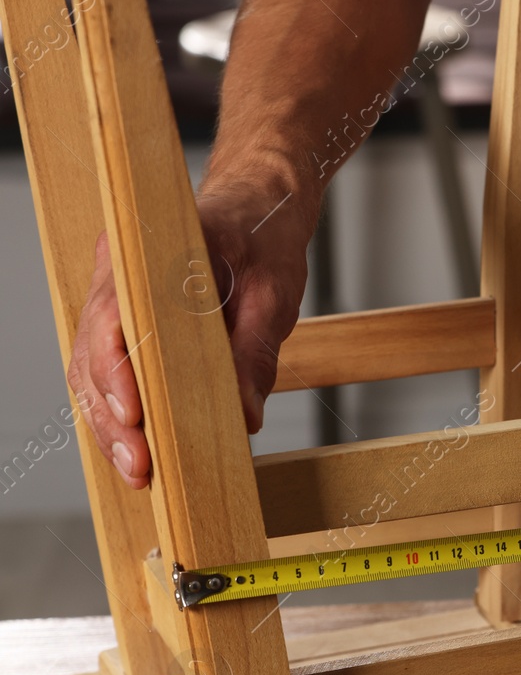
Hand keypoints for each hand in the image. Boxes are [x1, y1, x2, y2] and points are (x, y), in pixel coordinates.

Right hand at [66, 181, 314, 487]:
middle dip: (113, 416)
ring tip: (138, 471)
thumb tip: (246, 416)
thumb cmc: (264, 235)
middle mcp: (117, 276)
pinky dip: (120, 411)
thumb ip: (255, 351)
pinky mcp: (128, 323)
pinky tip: (136, 449)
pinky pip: (110, 370)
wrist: (259, 203)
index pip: (112, 316)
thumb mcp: (273, 292)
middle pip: (94, 352)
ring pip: (93, 369)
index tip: (133, 415)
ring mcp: (116, 299)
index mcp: (146, 253)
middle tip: (140, 465)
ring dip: (111, 424)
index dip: (116, 372)